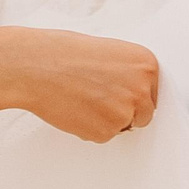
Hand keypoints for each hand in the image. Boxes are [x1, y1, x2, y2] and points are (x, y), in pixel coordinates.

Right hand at [0, 27, 160, 142]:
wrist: (37, 66)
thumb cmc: (64, 53)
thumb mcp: (108, 52)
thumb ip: (128, 72)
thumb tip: (133, 91)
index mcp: (146, 64)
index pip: (152, 91)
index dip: (132, 94)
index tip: (117, 91)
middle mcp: (142, 89)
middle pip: (144, 113)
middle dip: (125, 110)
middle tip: (98, 98)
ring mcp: (125, 112)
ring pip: (123, 126)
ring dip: (106, 119)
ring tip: (81, 97)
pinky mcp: (106, 132)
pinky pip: (103, 136)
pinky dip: (89, 128)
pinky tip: (74, 108)